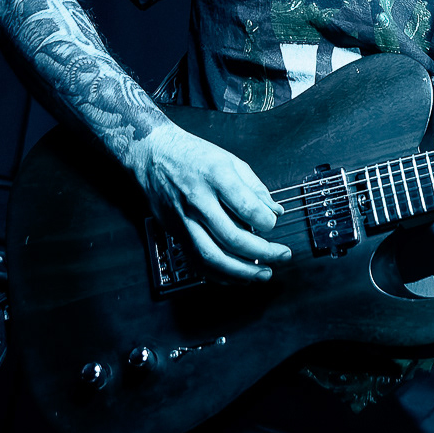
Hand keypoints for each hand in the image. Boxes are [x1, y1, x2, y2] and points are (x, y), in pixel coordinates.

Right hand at [134, 125, 288, 280]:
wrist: (152, 155)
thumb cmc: (192, 156)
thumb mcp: (230, 161)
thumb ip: (255, 187)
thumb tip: (275, 211)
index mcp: (216, 177)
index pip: (247, 208)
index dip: (267, 222)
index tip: (273, 223)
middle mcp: (199, 200)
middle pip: (233, 238)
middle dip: (263, 252)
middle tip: (281, 255)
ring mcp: (185, 220)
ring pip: (213, 257)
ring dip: (242, 272)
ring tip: (263, 274)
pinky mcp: (176, 233)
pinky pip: (198, 262)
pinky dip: (220, 275)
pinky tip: (237, 277)